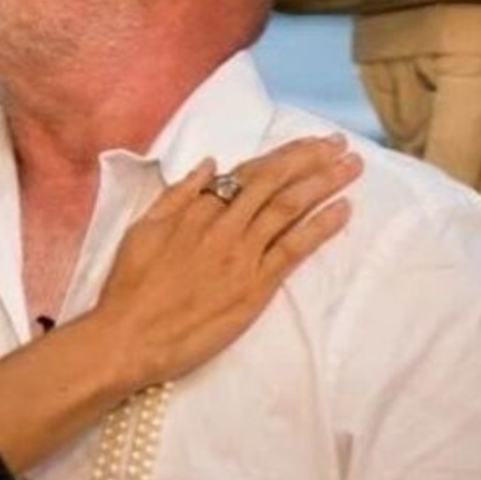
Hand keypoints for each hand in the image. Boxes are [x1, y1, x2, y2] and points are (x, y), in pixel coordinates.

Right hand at [90, 135, 359, 388]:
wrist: (128, 336)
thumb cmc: (128, 288)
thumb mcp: (141, 229)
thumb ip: (176, 194)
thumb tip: (210, 163)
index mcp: (195, 210)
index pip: (247, 173)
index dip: (282, 155)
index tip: (309, 142)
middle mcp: (223, 226)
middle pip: (274, 182)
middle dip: (311, 158)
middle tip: (340, 144)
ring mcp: (241, 255)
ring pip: (289, 208)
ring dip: (323, 183)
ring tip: (351, 166)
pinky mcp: (255, 288)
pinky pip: (294, 250)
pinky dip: (321, 227)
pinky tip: (343, 210)